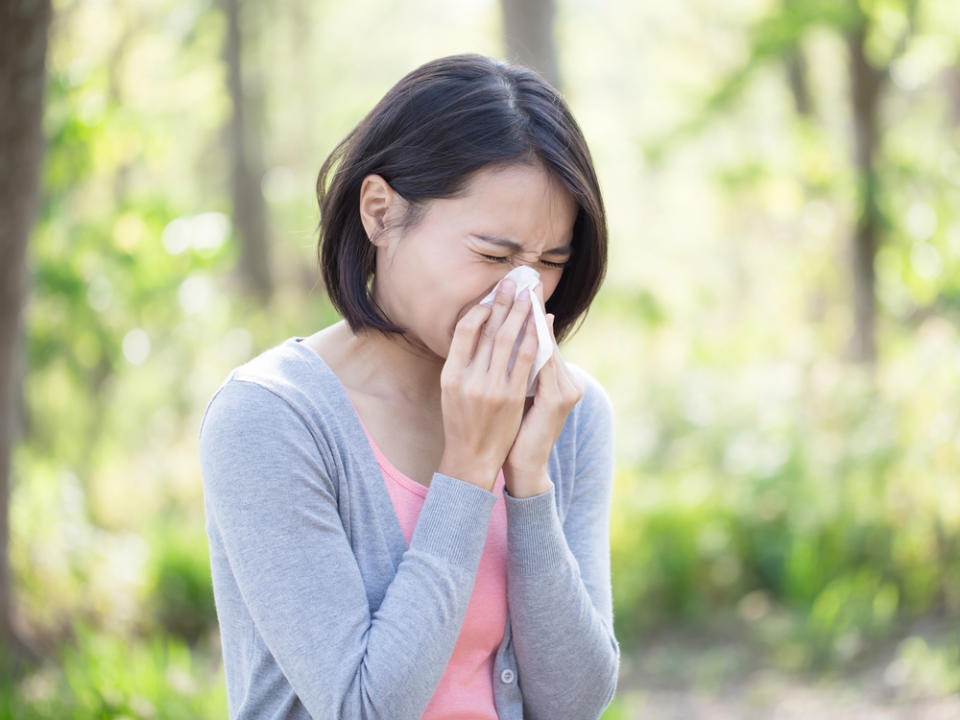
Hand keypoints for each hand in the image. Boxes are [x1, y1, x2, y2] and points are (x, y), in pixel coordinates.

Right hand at [437, 278, 540, 491]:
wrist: (472, 458)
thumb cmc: (461, 423)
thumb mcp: (451, 391)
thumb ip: (462, 363)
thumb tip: (475, 330)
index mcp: (450, 374)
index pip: (464, 331)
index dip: (480, 309)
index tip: (493, 295)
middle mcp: (468, 379)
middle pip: (489, 330)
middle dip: (504, 302)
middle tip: (514, 281)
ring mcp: (491, 388)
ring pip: (508, 341)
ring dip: (520, 314)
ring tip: (528, 294)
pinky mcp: (512, 397)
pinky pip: (525, 361)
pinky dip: (532, 339)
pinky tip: (538, 324)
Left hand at [503, 284, 583, 497]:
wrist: (523, 466)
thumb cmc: (517, 432)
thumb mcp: (520, 397)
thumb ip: (522, 371)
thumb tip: (515, 341)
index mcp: (558, 381)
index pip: (543, 341)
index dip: (533, 314)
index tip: (524, 289)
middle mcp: (567, 383)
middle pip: (548, 339)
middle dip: (535, 310)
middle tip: (526, 281)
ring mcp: (566, 390)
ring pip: (548, 347)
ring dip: (535, 320)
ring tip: (526, 296)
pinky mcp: (558, 399)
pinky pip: (545, 364)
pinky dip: (536, 344)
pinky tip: (527, 327)